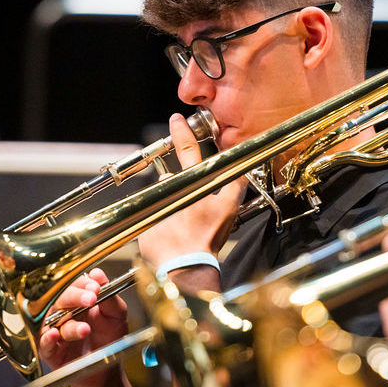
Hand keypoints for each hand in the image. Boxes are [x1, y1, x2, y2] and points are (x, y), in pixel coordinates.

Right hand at [37, 268, 127, 386]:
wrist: (107, 369)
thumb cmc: (110, 339)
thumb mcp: (116, 316)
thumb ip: (109, 297)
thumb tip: (98, 274)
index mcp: (79, 301)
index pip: (76, 285)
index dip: (84, 284)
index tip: (95, 286)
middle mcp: (64, 313)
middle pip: (61, 299)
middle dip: (76, 297)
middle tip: (91, 299)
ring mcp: (56, 331)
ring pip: (54, 321)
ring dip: (70, 324)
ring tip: (86, 329)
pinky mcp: (51, 351)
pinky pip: (44, 343)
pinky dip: (47, 339)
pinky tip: (54, 334)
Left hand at [137, 113, 248, 265]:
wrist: (187, 266)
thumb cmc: (207, 239)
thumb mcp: (228, 210)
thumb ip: (237, 186)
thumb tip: (244, 170)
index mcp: (192, 184)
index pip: (187, 149)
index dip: (181, 131)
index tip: (176, 120)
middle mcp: (170, 189)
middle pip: (172, 179)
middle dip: (180, 190)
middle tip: (189, 212)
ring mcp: (155, 203)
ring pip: (161, 197)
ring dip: (169, 207)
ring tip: (180, 227)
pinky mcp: (143, 220)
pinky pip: (151, 216)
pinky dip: (159, 223)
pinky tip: (169, 235)